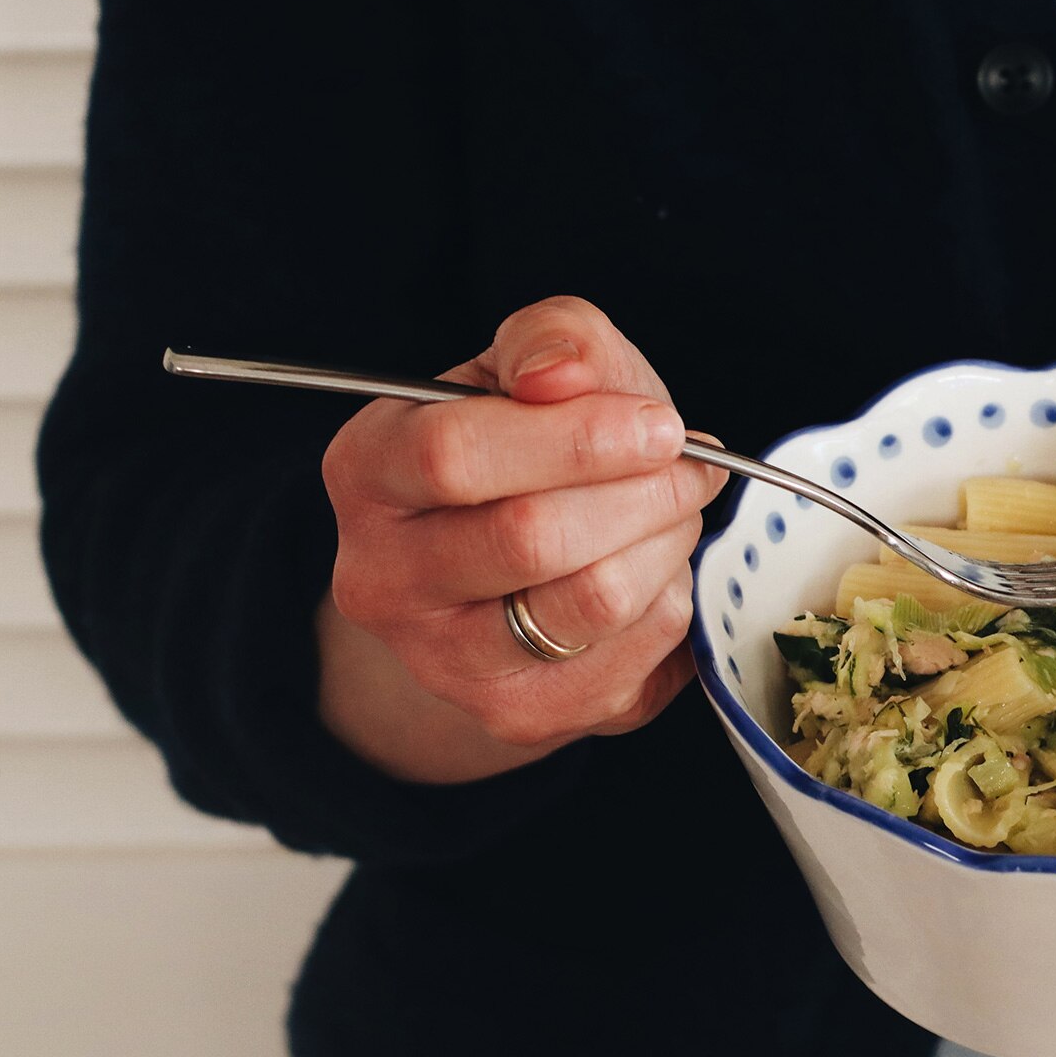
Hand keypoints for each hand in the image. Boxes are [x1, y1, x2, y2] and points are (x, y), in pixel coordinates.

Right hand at [317, 296, 727, 781]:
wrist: (503, 576)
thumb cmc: (525, 450)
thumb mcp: (531, 368)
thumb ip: (553, 341)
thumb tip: (559, 373)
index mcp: (366, 471)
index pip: (453, 454)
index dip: (577, 438)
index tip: (659, 426)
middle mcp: (381, 579)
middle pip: (531, 537)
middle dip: (643, 493)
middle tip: (689, 469)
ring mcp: (445, 662)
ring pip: (592, 601)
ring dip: (665, 545)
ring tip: (671, 514)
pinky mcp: (519, 715)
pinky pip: (634, 654)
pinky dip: (670, 602)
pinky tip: (653, 574)